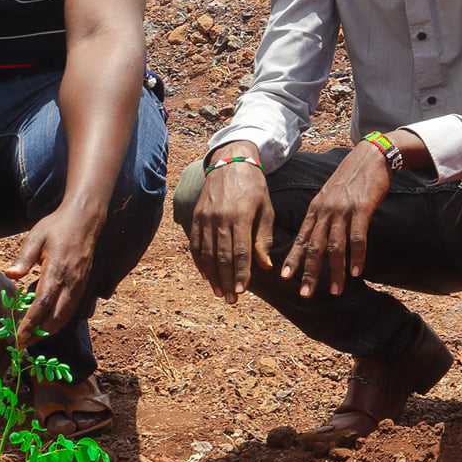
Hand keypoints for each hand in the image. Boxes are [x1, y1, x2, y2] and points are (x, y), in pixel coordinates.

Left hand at [5, 201, 107, 344]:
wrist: (85, 219)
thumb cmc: (57, 226)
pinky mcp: (84, 285)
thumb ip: (23, 258)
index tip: (19, 337)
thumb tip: (10, 275)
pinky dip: (60, 321)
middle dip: (40, 334)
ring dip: (50, 330)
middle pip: (56, 318)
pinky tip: (48, 324)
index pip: (42, 304)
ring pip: (66, 317)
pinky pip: (72, 309)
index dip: (30, 324)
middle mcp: (71, 282)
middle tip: (23, 342)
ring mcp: (80, 285)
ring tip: (34, 337)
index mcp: (57, 270)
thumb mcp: (36, 236)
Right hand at [188, 151, 272, 303]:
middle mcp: (220, 218)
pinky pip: (195, 244)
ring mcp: (205, 217)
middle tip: (231, 299)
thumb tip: (265, 266)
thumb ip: (264, 237)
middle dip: (226, 280)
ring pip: (207, 253)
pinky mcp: (196, 216)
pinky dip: (200, 261)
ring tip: (219, 292)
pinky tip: (206, 275)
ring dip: (212, 275)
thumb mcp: (266, 209)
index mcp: (240, 216)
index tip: (242, 291)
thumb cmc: (253, 186)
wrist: (230, 161)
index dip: (241, 273)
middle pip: (222, 256)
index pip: (240, 252)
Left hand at [281, 142, 390, 297]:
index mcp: (315, 209)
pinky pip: (358, 236)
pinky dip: (356, 256)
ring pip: (335, 246)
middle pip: (314, 247)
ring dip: (334, 271)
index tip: (285, 277)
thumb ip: (322, 216)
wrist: (370, 156)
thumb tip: (317, 238)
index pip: (300, 238)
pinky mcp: (361, 208)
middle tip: (305, 294)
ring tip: (335, 291)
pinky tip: (356, 272)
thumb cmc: (351, 179)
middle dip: (309, 272)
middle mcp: (325, 211)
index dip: (293, 259)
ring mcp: (343, 210)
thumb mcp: (329, 196)